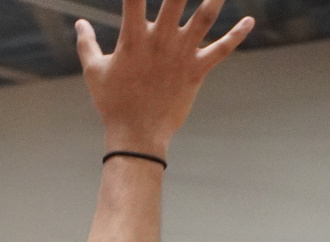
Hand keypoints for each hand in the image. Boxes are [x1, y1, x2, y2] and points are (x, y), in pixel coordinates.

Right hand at [75, 0, 253, 156]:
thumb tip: (79, 23)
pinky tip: (249, 21)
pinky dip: (237, 35)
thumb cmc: (112, 103)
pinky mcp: (196, 70)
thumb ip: (86, 44)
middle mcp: (160, 41)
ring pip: (205, 18)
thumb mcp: (94, 72)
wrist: (136, 135)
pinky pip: (221, 50)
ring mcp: (181, 54)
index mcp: (133, 38)